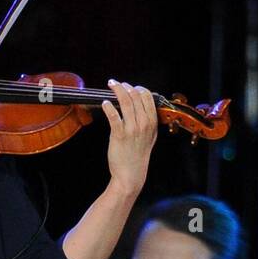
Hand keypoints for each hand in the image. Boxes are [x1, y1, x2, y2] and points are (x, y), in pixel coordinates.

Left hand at [102, 80, 157, 194]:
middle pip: (135, 96)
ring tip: (110, 86)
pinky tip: (105, 103)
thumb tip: (141, 105)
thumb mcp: (150, 137)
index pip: (147, 97)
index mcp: (152, 122)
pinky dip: (108, 107)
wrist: (131, 174)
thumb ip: (147, 121)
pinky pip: (114, 116)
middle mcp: (143, 123)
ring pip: (125, 102)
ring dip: (117, 90)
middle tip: (116, 84)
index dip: (137, 88)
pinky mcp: (119, 135)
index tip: (129, 86)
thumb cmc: (138, 156)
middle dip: (125, 86)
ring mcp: (132, 129)